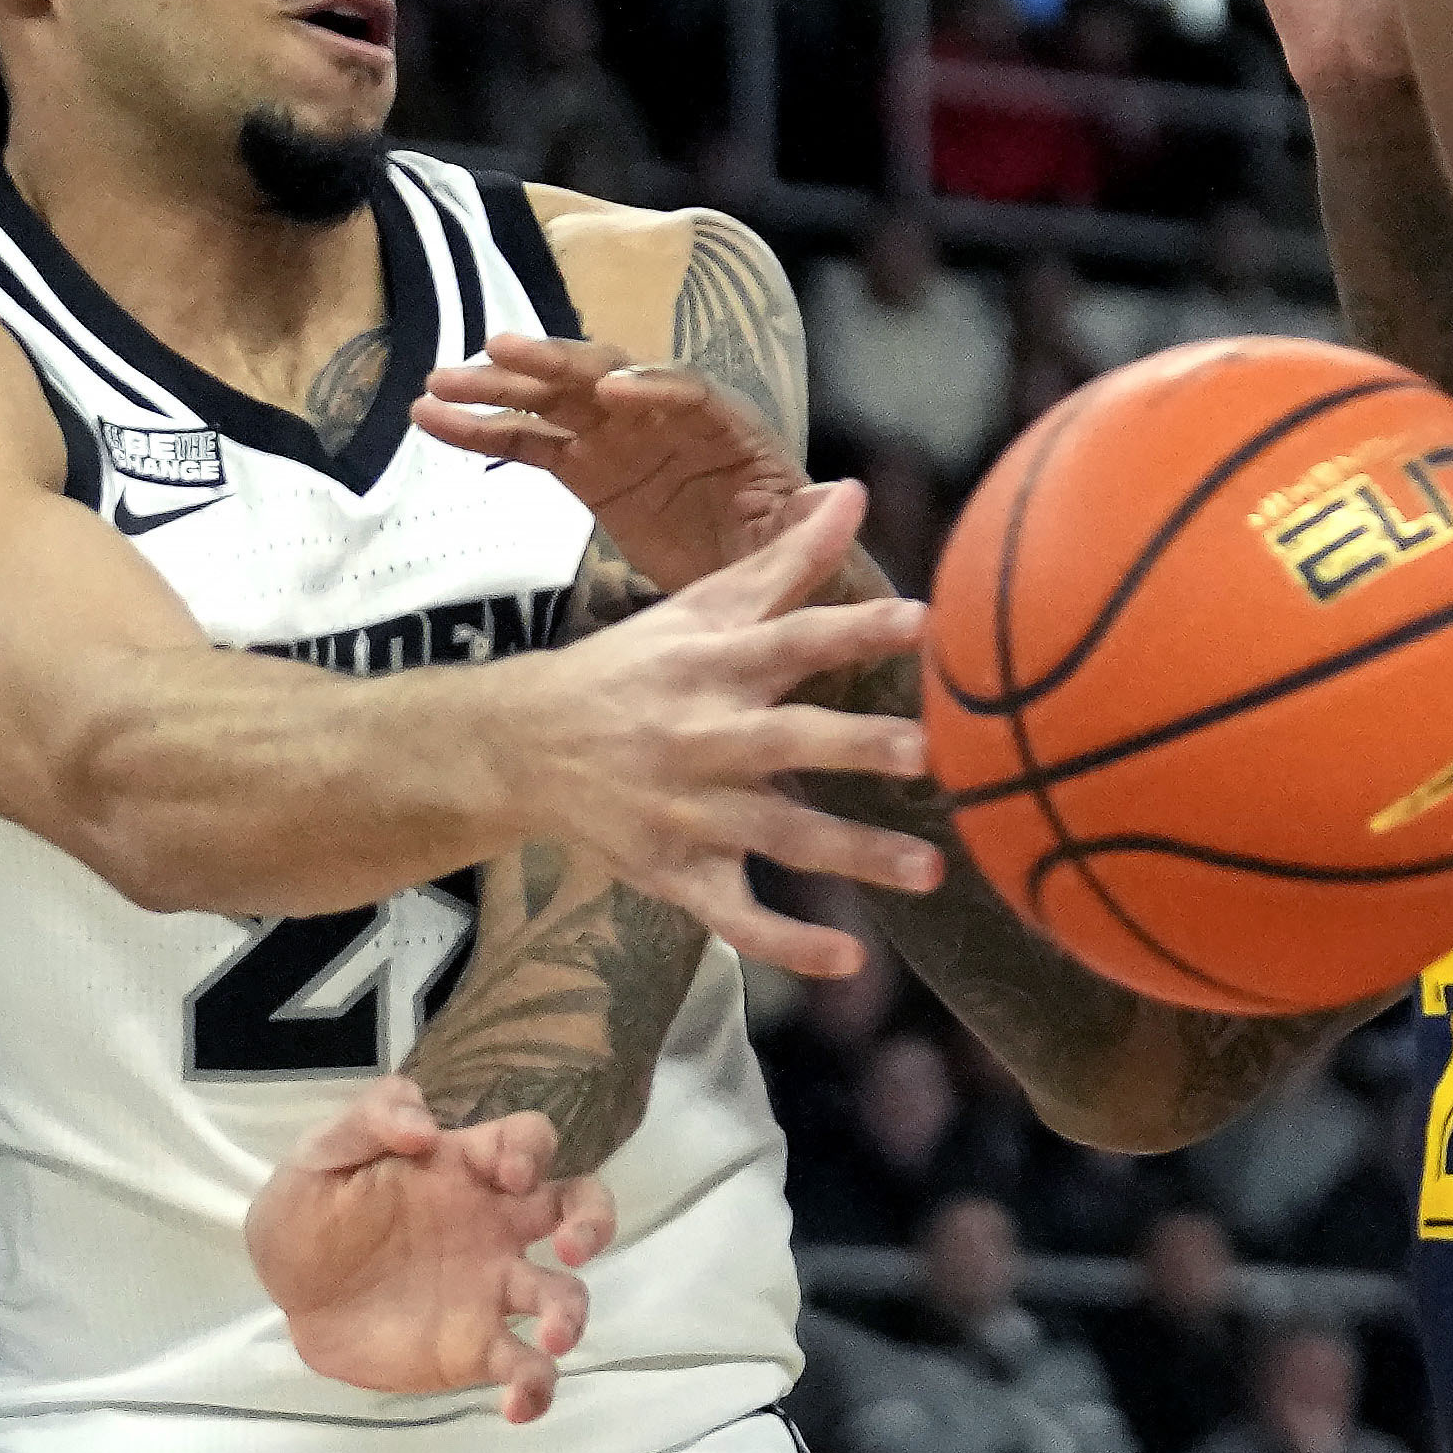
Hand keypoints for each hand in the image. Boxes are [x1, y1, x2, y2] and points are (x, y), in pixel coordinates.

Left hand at [247, 1076, 619, 1423]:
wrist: (285, 1291)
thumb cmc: (309, 1209)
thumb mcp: (321, 1152)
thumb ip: (371, 1121)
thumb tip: (425, 1128)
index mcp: (465, 1167)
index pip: (528, 1141)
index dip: (533, 1151)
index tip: (510, 1176)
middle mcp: (495, 1224)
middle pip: (579, 1207)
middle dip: (594, 1222)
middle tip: (574, 1247)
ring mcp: (491, 1289)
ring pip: (564, 1295)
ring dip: (572, 1315)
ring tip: (553, 1338)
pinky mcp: (475, 1349)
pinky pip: (525, 1369)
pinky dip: (536, 1389)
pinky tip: (516, 1407)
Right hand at [416, 329, 818, 594]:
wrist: (750, 578)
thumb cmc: (779, 548)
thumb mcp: (795, 539)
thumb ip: (803, 519)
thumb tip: (828, 497)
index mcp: (721, 424)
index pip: (683, 392)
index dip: (648, 388)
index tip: (611, 395)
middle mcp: (661, 413)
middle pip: (603, 376)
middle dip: (553, 364)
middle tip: (498, 350)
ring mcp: (615, 435)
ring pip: (552, 400)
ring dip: (496, 389)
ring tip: (438, 383)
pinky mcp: (584, 467)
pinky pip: (528, 441)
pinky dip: (482, 431)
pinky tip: (432, 420)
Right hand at [501, 479, 942, 978]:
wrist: (523, 746)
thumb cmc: (632, 667)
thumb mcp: (697, 608)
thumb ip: (783, 559)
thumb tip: (852, 490)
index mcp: (711, 664)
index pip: (791, 639)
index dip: (854, 629)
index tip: (924, 620)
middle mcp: (702, 737)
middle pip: (786, 742)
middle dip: (855, 748)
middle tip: (928, 754)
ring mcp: (689, 813)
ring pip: (778, 838)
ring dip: (854, 856)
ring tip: (929, 872)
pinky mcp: (677, 874)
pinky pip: (736, 918)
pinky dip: (788, 944)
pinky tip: (850, 962)